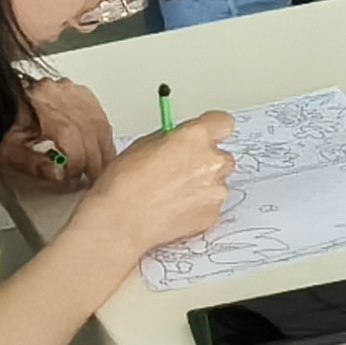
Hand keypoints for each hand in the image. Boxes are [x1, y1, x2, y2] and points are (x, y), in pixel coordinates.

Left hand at [0, 76, 116, 191]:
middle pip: (88, 129)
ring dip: (102, 148)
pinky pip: (97, 112)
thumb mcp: (8, 151)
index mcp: (37, 106)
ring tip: (97, 168)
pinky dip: (102, 133)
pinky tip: (100, 146)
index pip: (70, 137)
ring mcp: (66, 89)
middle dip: (93, 160)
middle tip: (89, 179)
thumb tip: (58, 174)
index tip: (73, 180)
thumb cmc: (0, 126)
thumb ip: (32, 164)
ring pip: (97, 120)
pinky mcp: (74, 89)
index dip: (77, 164)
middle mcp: (55, 93)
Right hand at [84, 107, 234, 260]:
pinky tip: (174, 210)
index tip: (205, 135)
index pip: (223, 122)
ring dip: (202, 186)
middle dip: (206, 162)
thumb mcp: (143, 145)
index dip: (213, 129)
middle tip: (181, 171)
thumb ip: (171, 139)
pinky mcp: (213, 215)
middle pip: (222, 156)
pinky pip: (211, 206)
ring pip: (218, 183)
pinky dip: (198, 207)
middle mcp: (212, 162)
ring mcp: (216, 190)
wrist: (122, 222)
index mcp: (196, 137)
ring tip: (172, 195)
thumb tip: (178, 141)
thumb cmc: (124, 185)